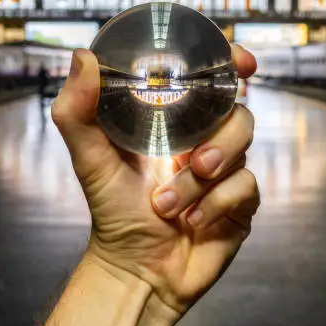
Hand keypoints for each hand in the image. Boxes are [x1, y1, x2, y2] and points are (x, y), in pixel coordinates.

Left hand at [52, 45, 258, 320]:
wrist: (136, 268)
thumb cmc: (113, 208)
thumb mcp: (89, 156)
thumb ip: (78, 110)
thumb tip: (83, 57)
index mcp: (174, 119)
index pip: (209, 79)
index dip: (230, 62)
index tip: (240, 61)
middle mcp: (204, 137)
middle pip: (236, 111)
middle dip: (220, 136)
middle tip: (195, 160)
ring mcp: (226, 168)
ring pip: (242, 148)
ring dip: (204, 178)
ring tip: (170, 203)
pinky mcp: (240, 200)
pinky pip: (247, 186)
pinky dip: (216, 204)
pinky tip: (192, 221)